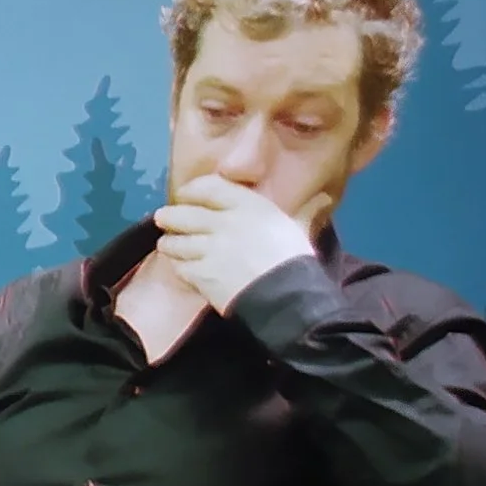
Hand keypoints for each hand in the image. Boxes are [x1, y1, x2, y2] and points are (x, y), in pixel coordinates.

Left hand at [153, 177, 317, 314]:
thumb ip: (302, 212)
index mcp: (248, 205)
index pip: (208, 188)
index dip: (192, 191)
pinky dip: (178, 266)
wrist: (288, 297)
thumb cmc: (296, 260)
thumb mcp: (298, 228)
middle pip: (183, 214)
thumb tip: (322, 199)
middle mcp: (223, 221)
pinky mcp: (201, 273)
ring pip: (176, 241)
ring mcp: (209, 248)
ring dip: (170, 243)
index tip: (185, 195)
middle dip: (170, 216)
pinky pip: (180, 266)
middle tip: (163, 218)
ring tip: (168, 245)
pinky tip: (181, 267)